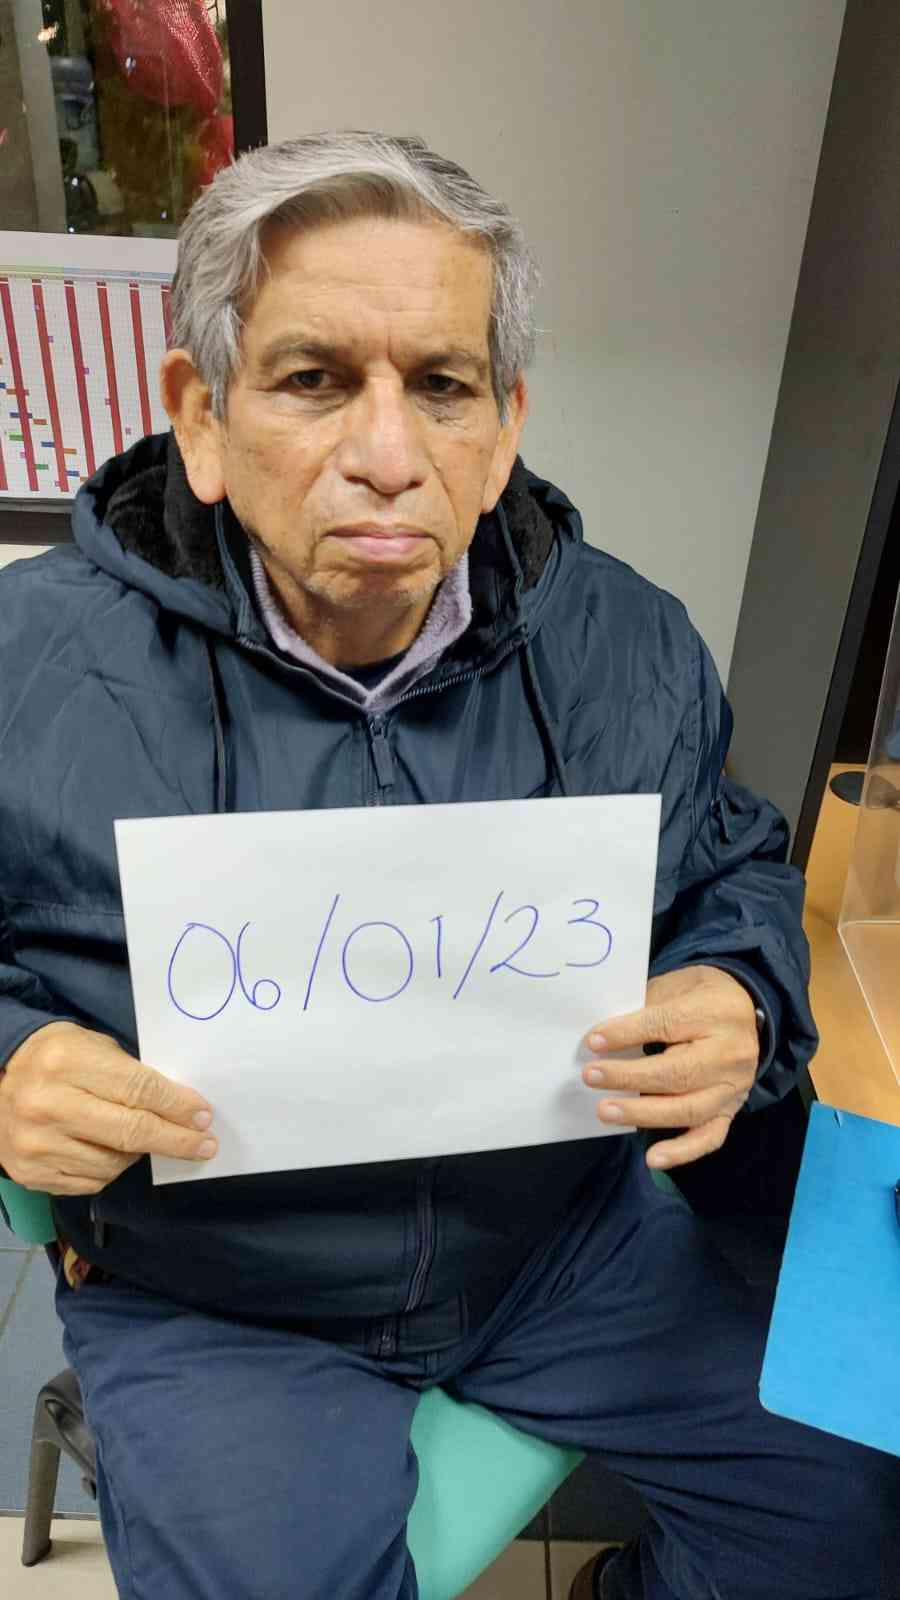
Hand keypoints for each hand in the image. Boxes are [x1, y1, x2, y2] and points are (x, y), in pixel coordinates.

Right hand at [0, 1021, 217, 1195]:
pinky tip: (108, 1151)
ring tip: (141, 1138)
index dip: (177, 1106)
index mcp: (66, 1063)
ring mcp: (35, 1144)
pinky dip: (110, 1170)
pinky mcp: (30, 1174)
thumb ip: (131, 1075)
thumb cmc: (57, 1059)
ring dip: (139, 1154)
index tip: (205, 1117)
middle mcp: (47, 1105)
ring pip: (113, 1164)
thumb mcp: (92, 1048)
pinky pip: (91, 1182)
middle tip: (205, 1145)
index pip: (138, 1089)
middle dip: (176, 1140)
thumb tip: (182, 1109)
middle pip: (130, 1132)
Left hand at [581, 965, 759, 1169]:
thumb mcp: (675, 986)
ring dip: (643, 1113)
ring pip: (689, 1108)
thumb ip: (643, 1010)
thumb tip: (602, 1039)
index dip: (627, 1034)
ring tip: (606, 1111)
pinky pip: (710, 1136)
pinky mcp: (732, 1109)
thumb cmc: (699, 995)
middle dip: (629, 1077)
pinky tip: (652, 1158)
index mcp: (716, 1012)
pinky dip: (682, 1151)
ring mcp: (735, 1086)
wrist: (745, 1008)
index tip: (593, 1042)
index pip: (666, 1025)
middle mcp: (731, 1052)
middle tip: (590, 1077)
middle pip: (678, 1072)